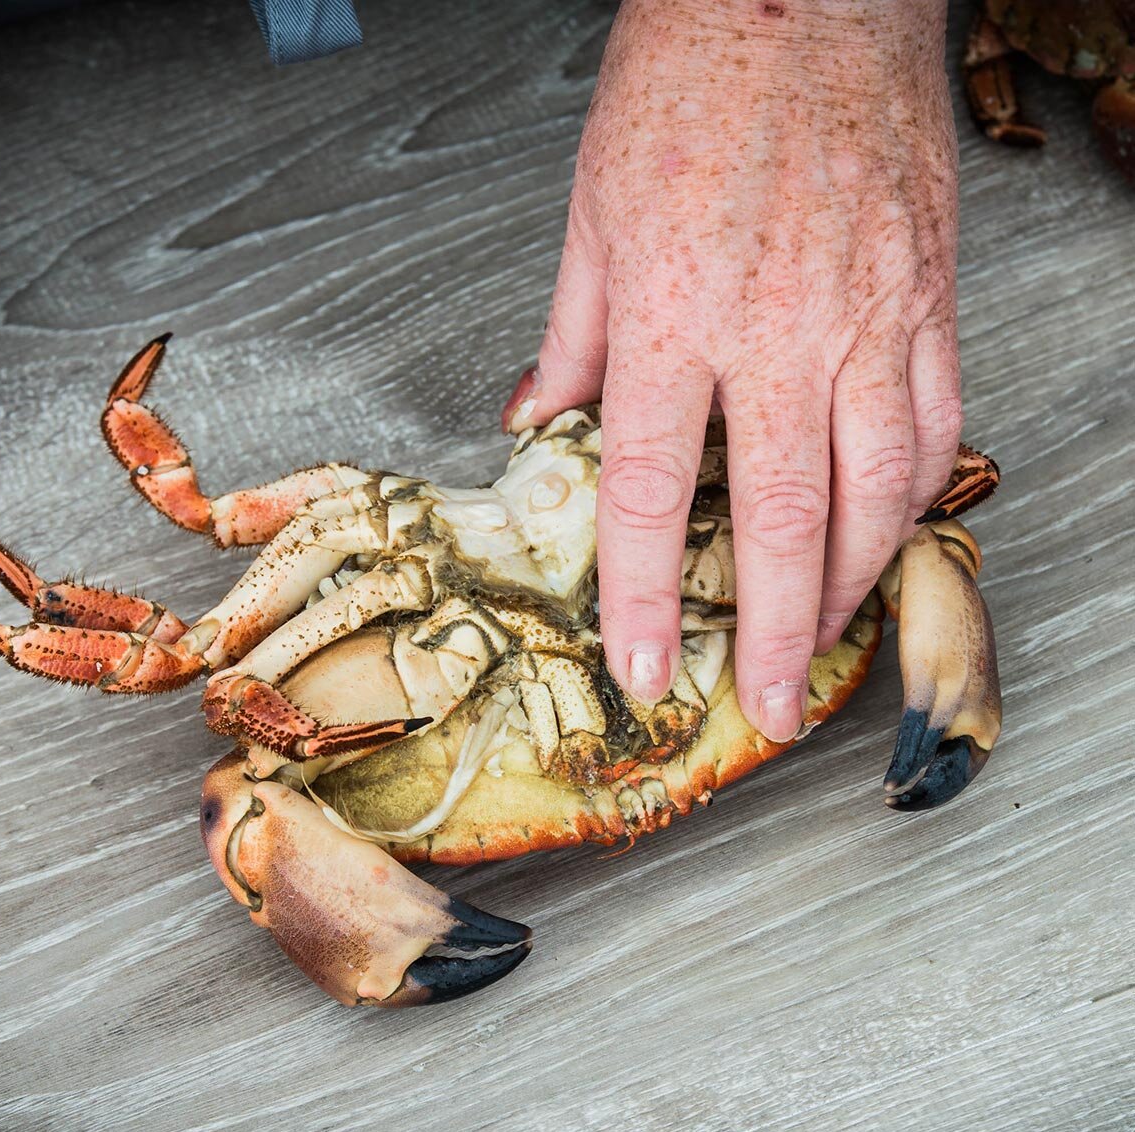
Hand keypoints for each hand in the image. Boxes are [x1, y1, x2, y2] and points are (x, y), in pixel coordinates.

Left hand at [503, 0, 960, 741]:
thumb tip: (536, 427)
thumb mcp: (591, 217)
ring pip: (876, 488)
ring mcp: (867, 316)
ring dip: (849, 584)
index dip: (642, 599)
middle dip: (770, 634)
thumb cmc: (692, 80)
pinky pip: (937, 423)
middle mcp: (777, 331)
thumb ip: (572, 341)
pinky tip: (888, 541)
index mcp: (674, 316)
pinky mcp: (927, 296)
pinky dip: (915, 499)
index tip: (642, 669)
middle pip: (779, 520)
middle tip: (765, 708)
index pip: (649, 495)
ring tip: (820, 644)